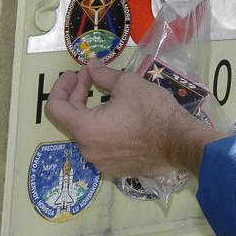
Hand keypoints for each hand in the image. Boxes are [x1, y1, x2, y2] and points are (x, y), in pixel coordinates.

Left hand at [44, 63, 222, 177]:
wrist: (180, 143)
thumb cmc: (153, 112)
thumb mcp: (127, 84)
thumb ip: (102, 74)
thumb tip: (91, 66)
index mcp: (85, 129)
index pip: (55, 108)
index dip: (60, 87)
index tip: (74, 74)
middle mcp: (88, 150)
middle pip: (72, 119)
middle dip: (78, 95)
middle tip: (91, 76)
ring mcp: (101, 162)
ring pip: (87, 133)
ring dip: (91, 112)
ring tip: (107, 96)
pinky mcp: (116, 169)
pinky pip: (102, 146)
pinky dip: (103, 128)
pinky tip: (119, 116)